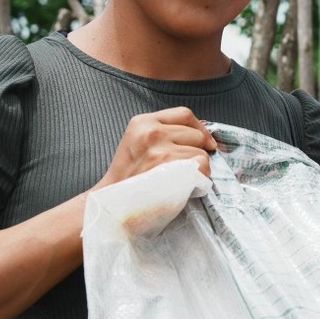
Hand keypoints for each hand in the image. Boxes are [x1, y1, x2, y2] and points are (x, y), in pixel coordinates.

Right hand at [97, 108, 217, 187]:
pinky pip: (201, 164)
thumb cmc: (130, 178)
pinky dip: (201, 175)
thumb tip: (201, 133)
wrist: (114, 203)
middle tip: (186, 166)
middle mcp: (150, 131)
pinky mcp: (168, 167)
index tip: (205, 141)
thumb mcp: (138, 144)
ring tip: (181, 177)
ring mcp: (159, 149)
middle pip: (195, 134)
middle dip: (198, 150)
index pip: (184, 114)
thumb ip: (164, 133)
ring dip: (198, 166)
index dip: (199, 128)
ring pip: (201, 151)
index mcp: (142, 122)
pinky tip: (187, 183)